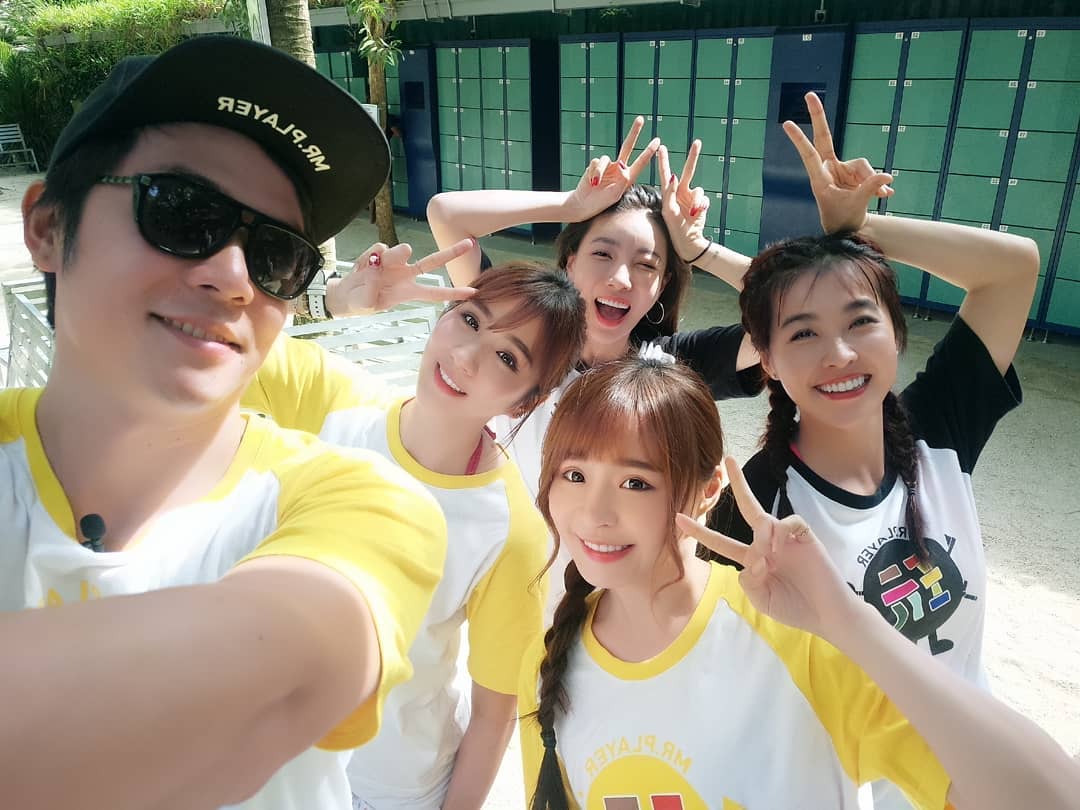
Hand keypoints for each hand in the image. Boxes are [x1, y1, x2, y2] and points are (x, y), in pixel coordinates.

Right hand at [325, 239, 475, 316]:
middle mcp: (405, 275)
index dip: (453, 293)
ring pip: (401, 251)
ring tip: (374, 266)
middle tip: (469, 244)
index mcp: (408, 292)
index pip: (435, 293)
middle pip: (432, 262)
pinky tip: (362, 267)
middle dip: (451, 253)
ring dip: (392, 255)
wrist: (345, 295)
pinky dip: (369, 257)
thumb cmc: (361, 303)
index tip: (473, 292)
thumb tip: (377, 267)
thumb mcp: (368, 303)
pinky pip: (378, 248)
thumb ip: (372, 288)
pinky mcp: (380, 254)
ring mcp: (394, 263)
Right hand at [563, 115, 659, 222]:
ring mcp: (607, 166)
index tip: (657, 141)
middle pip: (627, 146)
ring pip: (606, 158)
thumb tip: (623, 164)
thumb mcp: (615, 194)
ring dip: (600, 171)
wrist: (583, 204)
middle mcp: (618, 168)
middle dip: (634, 133)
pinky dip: (594, 173)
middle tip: (641, 118)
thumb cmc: (601, 203)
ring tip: (595, 183)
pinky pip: (596, 162)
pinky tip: (592, 182)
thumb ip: (621, 180)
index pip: (640, 162)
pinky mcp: (595, 165)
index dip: (648, 152)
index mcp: (627, 177)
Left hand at [657, 142, 709, 262]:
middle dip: (693, 157)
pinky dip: (702, 205)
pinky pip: (704, 198)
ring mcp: (691, 197)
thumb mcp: (669, 210)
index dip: (664, 160)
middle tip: (697, 142)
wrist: (688, 239)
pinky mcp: (700, 202)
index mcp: (669, 193)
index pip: (666, 173)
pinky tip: (697, 214)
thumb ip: (671, 192)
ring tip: (692, 212)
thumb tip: (675, 176)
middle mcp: (680, 192)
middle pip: (688, 171)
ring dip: (696, 200)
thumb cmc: (674, 226)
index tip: (661, 147)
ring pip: (698, 189)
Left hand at [675, 457, 860, 639]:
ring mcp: (786, 539)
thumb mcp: (763, 600)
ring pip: (765, 519)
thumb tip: (753, 560)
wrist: (826, 614)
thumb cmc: (794, 608)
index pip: (722, 542)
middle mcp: (767, 544)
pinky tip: (781, 546)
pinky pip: (790, 522)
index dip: (701, 532)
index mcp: (753, 559)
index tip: (678, 519)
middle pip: (749, 508)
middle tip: (727, 460)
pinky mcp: (806, 537)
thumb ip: (750, 582)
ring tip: (768, 555)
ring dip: (762, 534)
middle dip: (739, 483)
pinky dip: (781, 531)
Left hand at [784, 92, 893, 233]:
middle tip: (809, 94)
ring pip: (863, 165)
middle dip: (818, 116)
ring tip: (878, 197)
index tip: (787, 123)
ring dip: (871, 181)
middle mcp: (829, 169)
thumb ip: (869, 189)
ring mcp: (842, 169)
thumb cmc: (843, 218)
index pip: (809, 154)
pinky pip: (872, 173)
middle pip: (825, 137)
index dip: (799, 139)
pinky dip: (878, 184)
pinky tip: (885, 196)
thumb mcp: (855, 205)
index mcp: (819, 178)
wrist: (848, 228)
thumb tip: (886, 177)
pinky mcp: (856, 172)